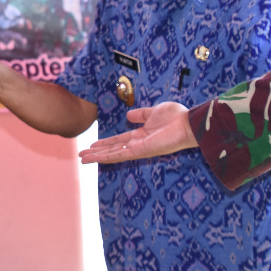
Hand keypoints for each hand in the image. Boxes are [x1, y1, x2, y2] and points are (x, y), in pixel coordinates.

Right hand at [77, 102, 195, 163]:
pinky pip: (120, 156)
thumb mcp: (154, 111)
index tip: (92, 144)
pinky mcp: (141, 151)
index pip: (119, 141)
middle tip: (82, 156)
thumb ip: (141, 114)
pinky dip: (107, 157)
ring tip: (82, 159)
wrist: (188, 123)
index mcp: (142, 135)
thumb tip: (128, 115)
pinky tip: (96, 159)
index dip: (105, 143)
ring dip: (97, 157)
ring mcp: (139, 149)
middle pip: (113, 150)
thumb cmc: (176, 117)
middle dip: (97, 152)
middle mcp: (139, 144)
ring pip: (113, 155)